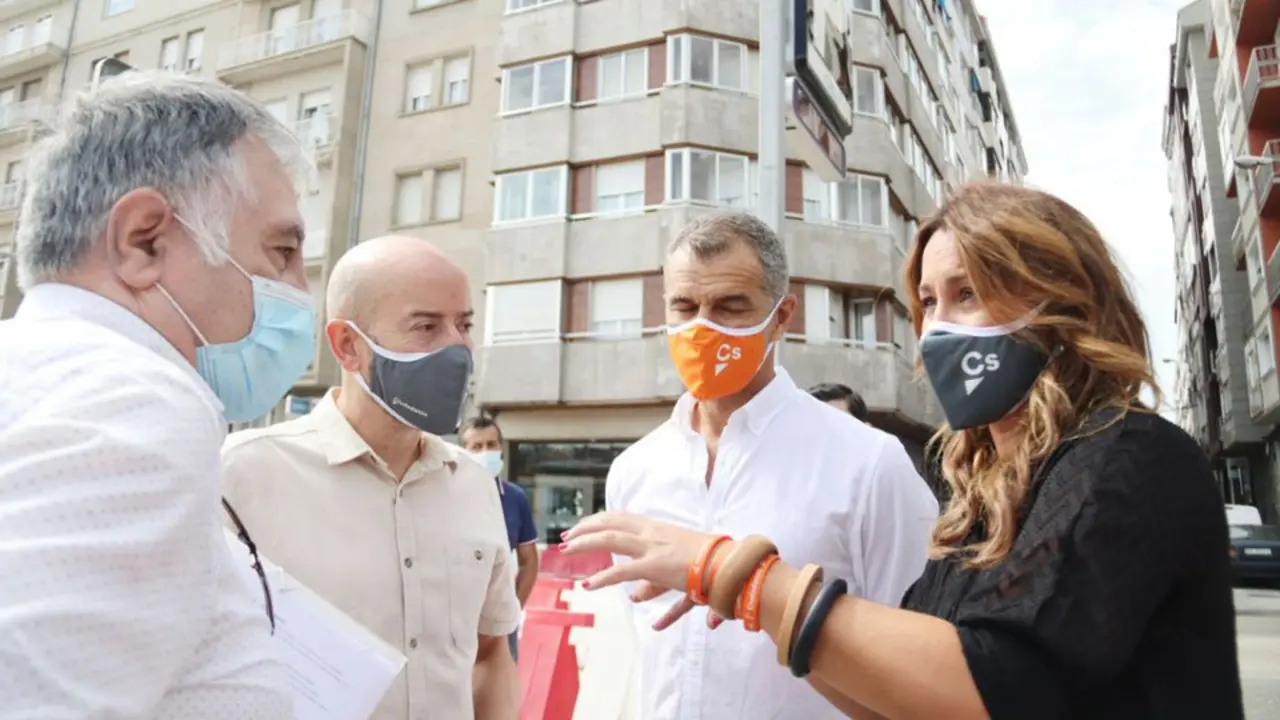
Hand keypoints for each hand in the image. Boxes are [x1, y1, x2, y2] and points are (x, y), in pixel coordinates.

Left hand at [561, 512, 731, 630]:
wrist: (730, 564)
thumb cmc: (709, 564)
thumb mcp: (674, 571)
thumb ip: (651, 584)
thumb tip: (634, 597)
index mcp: (658, 529)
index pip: (621, 517)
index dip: (598, 520)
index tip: (581, 525)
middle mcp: (652, 533)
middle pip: (611, 524)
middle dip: (585, 528)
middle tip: (566, 537)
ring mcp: (653, 548)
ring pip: (611, 539)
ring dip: (586, 543)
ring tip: (567, 549)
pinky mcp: (656, 566)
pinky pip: (622, 571)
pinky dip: (603, 578)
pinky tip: (588, 585)